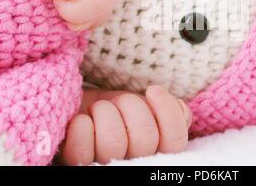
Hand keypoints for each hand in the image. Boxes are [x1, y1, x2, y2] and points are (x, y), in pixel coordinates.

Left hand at [61, 86, 191, 165]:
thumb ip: (164, 109)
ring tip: (98, 109)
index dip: (168, 113)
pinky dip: (82, 128)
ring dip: (105, 113)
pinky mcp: (77, 164)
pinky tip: (81, 120)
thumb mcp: (140, 103)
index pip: (175, 141)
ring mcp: (104, 166)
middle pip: (145, 138)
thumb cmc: (112, 108)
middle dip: (131, 107)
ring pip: (113, 143)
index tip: (152, 90)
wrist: (74, 107)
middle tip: (118, 102)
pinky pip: (83, 153)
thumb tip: (182, 109)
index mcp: (155, 149)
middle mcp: (134, 163)